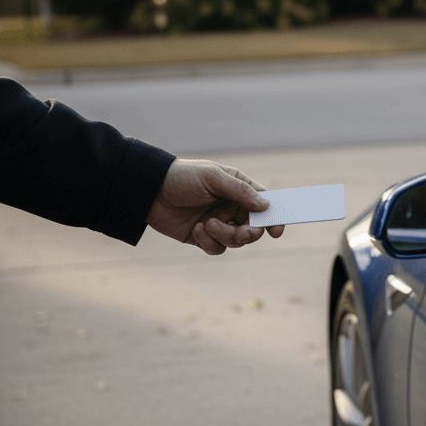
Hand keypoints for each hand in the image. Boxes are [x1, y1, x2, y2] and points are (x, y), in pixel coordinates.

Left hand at [147, 159, 284, 254]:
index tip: (277, 230)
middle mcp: (231, 207)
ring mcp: (218, 223)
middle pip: (253, 227)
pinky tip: (196, 229)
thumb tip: (265, 205)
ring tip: (207, 224)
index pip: (263, 204)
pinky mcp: (203, 238)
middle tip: (241, 231)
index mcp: (238, 189)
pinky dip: (209, 242)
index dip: (273, 217)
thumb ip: (240, 191)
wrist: (149, 192)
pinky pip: (217, 248)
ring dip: (225, 235)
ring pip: (236, 240)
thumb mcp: (213, 177)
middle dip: (249, 232)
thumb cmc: (182, 177)